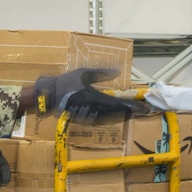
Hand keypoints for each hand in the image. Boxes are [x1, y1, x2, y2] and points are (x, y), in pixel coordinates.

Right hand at [33, 68, 150, 124]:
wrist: (49, 96)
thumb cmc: (66, 82)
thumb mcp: (83, 73)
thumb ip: (102, 72)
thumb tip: (118, 71)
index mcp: (94, 97)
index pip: (118, 104)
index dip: (132, 106)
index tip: (143, 107)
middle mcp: (93, 109)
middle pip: (117, 113)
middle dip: (131, 112)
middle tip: (142, 110)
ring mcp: (89, 116)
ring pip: (111, 118)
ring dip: (123, 116)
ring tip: (133, 113)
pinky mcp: (84, 119)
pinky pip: (102, 120)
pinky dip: (113, 118)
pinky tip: (118, 116)